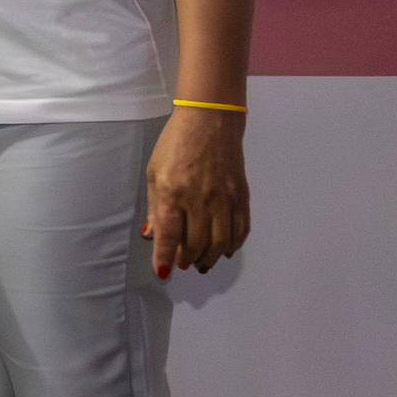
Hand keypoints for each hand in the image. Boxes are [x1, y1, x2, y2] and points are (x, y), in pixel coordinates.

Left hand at [142, 107, 251, 278]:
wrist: (210, 122)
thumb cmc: (174, 146)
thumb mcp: (154, 173)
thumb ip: (156, 207)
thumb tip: (154, 236)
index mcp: (172, 192)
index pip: (170, 233)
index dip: (165, 257)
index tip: (163, 273)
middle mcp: (200, 198)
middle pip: (198, 242)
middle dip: (189, 259)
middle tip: (184, 264)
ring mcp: (224, 198)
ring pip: (221, 241)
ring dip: (211, 257)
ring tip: (202, 263)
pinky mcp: (242, 196)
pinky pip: (241, 229)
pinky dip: (234, 244)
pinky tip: (225, 250)